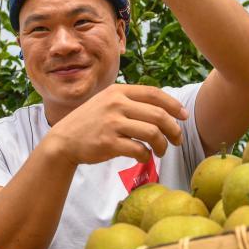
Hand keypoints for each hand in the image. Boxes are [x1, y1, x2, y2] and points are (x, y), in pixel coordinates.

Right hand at [44, 84, 187, 165]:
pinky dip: (146, 155)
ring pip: (152, 132)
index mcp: (118, 91)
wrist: (64, 140)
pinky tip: (145, 157)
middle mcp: (116, 104)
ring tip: (162, 151)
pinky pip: (139, 149)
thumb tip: (162, 108)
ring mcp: (112, 123)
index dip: (173, 104)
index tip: (184, 116)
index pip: (154, 93)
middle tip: (177, 140)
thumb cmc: (90, 123)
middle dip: (173, 129)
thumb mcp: (106, 102)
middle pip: (158, 115)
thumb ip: (129, 101)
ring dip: (163, 144)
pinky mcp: (108, 142)